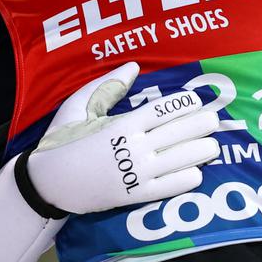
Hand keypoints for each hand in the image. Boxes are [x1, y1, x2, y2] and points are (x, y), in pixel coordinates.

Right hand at [27, 62, 219, 214]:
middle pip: (179, 133)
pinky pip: (169, 188)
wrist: (47, 183)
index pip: (164, 110)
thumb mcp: (79, 106)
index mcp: (123, 124)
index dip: (185, 105)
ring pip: (181, 159)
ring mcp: (136, 173)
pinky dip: (187, 179)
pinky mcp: (135, 195)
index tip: (198, 102)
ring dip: (201, 152)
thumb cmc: (62, 141)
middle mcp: (134, 147)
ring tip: (212, 146)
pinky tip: (197, 173)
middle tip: (214, 121)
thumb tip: (133, 66)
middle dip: (202, 125)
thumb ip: (108, 86)